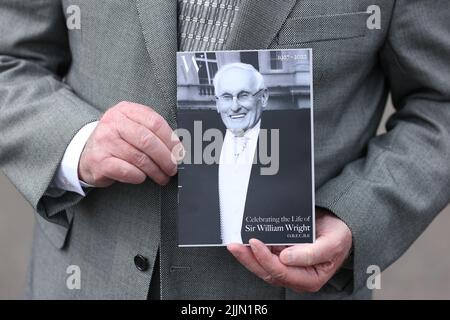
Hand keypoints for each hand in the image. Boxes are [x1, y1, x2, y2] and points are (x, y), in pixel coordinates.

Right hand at [78, 101, 182, 186]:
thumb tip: (178, 148)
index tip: (180, 152)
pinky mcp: (99, 160)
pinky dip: (139, 176)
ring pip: (139, 157)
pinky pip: (127, 170)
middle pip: (148, 140)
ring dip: (155, 171)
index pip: (155, 122)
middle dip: (165, 157)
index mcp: (125, 110)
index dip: (171, 139)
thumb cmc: (116, 141)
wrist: (86, 154)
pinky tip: (142, 177)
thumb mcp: (132, 127)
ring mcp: (104, 140)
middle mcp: (113, 122)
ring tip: (162, 177)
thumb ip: (152, 132)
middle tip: (173, 168)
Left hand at [227, 208, 351, 292]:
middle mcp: (296, 277)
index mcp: (310, 278)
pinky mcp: (282, 258)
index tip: (255, 242)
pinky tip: (244, 242)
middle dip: (249, 259)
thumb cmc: (339, 237)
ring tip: (235, 244)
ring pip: (262, 266)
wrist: (339, 227)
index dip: (265, 259)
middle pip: (267, 272)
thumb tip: (286, 258)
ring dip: (248, 256)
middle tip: (235, 246)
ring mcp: (288, 268)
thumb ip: (311, 253)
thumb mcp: (332, 244)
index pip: (281, 272)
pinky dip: (253, 250)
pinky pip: (264, 257)